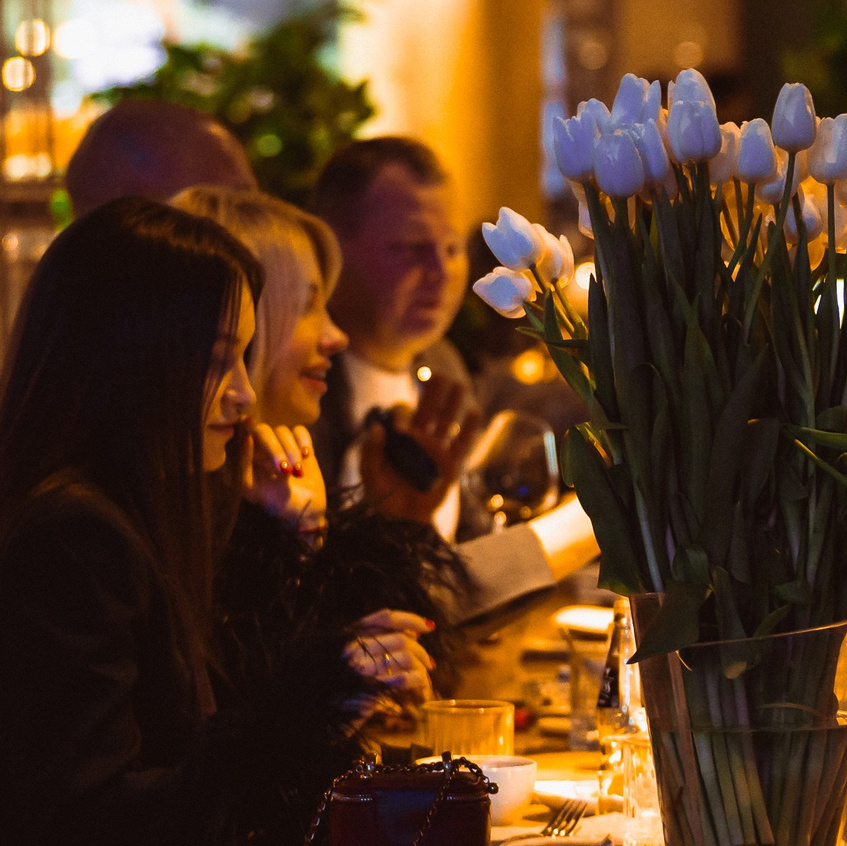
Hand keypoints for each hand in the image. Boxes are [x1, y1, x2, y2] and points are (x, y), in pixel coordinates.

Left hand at [243, 420, 326, 532]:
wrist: (303, 512)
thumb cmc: (274, 503)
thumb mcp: (252, 487)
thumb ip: (244, 463)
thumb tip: (246, 437)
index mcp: (247, 456)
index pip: (242, 433)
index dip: (245, 426)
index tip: (250, 422)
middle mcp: (262, 447)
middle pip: (264, 431)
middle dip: (276, 450)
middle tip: (285, 471)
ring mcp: (282, 445)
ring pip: (283, 432)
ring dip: (291, 452)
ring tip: (297, 473)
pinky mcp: (301, 446)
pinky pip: (300, 431)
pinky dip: (303, 441)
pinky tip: (306, 456)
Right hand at [343, 608, 436, 699]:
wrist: (321, 714)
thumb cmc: (342, 687)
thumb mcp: (354, 658)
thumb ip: (379, 642)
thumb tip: (415, 634)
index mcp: (351, 636)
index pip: (386, 618)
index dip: (410, 619)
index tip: (429, 626)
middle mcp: (356, 648)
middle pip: (401, 639)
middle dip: (421, 651)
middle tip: (430, 663)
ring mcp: (362, 668)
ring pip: (405, 657)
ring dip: (421, 668)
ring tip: (426, 680)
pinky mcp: (369, 689)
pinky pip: (403, 679)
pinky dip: (417, 681)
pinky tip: (421, 689)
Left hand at [360, 374, 481, 522]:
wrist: (400, 520)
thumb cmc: (382, 495)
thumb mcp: (369, 472)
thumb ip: (370, 450)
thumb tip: (377, 427)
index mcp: (399, 438)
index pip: (404, 415)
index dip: (403, 413)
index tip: (400, 424)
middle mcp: (420, 440)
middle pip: (429, 410)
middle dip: (434, 392)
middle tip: (439, 373)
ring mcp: (436, 451)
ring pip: (446, 421)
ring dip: (452, 403)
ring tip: (458, 384)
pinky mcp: (450, 464)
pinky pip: (461, 443)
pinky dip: (468, 428)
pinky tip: (474, 411)